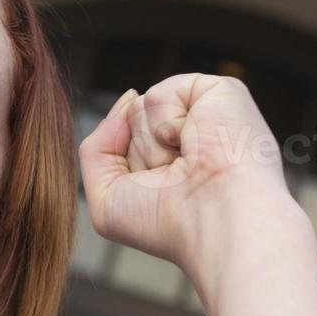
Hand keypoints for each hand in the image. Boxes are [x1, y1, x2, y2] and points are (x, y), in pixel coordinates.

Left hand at [77, 73, 291, 270]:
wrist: (215, 222)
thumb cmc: (169, 223)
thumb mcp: (107, 199)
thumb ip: (96, 148)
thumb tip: (130, 96)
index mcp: (173, 161)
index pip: (122, 144)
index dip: (128, 170)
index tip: (160, 198)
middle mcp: (190, 135)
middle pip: (128, 123)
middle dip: (140, 154)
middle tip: (176, 179)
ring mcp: (204, 112)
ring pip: (138, 107)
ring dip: (153, 143)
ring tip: (188, 163)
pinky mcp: (220, 91)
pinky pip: (160, 93)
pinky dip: (167, 122)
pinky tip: (194, 142)